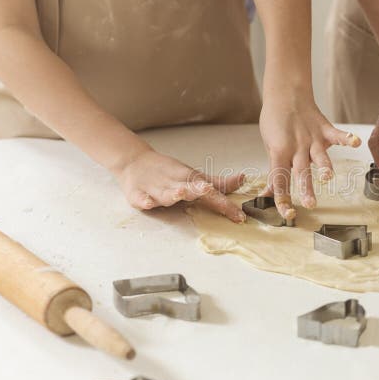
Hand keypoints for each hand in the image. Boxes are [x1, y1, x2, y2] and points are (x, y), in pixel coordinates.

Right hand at [112, 147, 246, 222]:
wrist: (135, 162)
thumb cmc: (169, 173)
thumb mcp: (195, 176)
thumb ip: (219, 183)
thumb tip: (243, 179)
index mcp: (190, 181)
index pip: (211, 194)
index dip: (225, 205)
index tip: (240, 217)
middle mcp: (175, 185)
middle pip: (189, 189)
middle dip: (199, 190)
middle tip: (208, 189)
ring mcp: (156, 189)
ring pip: (166, 193)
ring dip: (173, 194)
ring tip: (180, 193)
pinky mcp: (137, 194)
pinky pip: (141, 198)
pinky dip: (144, 200)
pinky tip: (148, 203)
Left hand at [259, 97, 360, 219]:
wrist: (286, 94)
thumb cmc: (275, 121)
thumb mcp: (269, 146)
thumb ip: (275, 170)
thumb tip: (270, 194)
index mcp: (280, 152)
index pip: (280, 179)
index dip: (282, 198)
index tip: (287, 213)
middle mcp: (296, 147)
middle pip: (301, 172)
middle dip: (305, 189)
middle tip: (309, 204)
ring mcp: (312, 138)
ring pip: (319, 156)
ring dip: (324, 167)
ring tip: (328, 177)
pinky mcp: (325, 129)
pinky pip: (337, 135)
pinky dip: (346, 138)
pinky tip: (355, 142)